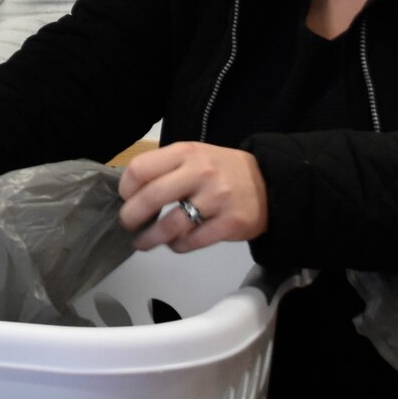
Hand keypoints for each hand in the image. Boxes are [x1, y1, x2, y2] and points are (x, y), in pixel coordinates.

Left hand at [118, 142, 268, 252]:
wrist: (271, 181)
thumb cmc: (222, 170)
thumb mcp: (194, 156)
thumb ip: (166, 168)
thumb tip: (131, 193)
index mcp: (186, 152)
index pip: (141, 169)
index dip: (126, 187)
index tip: (126, 198)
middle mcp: (201, 173)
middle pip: (151, 197)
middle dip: (131, 216)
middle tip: (128, 224)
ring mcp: (217, 199)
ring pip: (171, 225)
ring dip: (151, 238)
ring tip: (143, 242)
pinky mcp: (231, 223)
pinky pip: (193, 241)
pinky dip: (178, 246)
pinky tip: (175, 244)